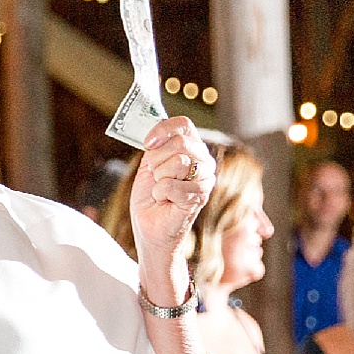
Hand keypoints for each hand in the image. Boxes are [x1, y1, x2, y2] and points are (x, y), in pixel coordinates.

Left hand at [130, 116, 215, 299]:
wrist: (150, 228)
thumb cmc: (150, 199)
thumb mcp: (148, 166)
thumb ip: (155, 147)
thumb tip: (153, 132)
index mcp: (191, 149)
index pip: (183, 125)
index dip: (163, 130)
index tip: (148, 143)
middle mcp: (203, 160)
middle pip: (179, 143)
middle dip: (156, 162)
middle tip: (155, 178)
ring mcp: (205, 178)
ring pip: (178, 163)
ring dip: (159, 179)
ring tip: (161, 191)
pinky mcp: (200, 196)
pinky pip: (172, 185)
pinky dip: (161, 194)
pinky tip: (165, 201)